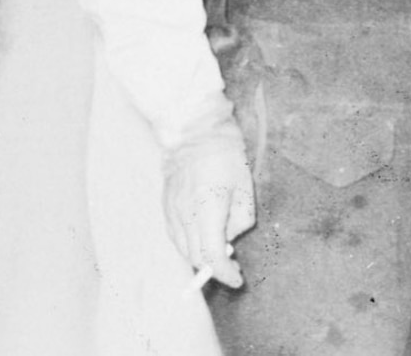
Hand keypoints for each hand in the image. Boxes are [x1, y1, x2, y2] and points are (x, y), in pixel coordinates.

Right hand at [163, 127, 255, 289]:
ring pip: (183, 250)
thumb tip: (230, 239)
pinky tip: (201, 237)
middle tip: (232, 266)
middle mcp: (185, 214)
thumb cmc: (225, 156)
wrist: (194, 131)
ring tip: (217, 251)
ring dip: (200, 258)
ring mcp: (172, 210)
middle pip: (196, 258)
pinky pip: (175, 236)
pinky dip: (188, 245)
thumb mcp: (245, 188)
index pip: (212, 256)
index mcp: (208, 209)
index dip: (226, 274)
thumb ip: (240, 220)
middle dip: (215, 269)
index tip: (238, 279)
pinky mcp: (165, 205)